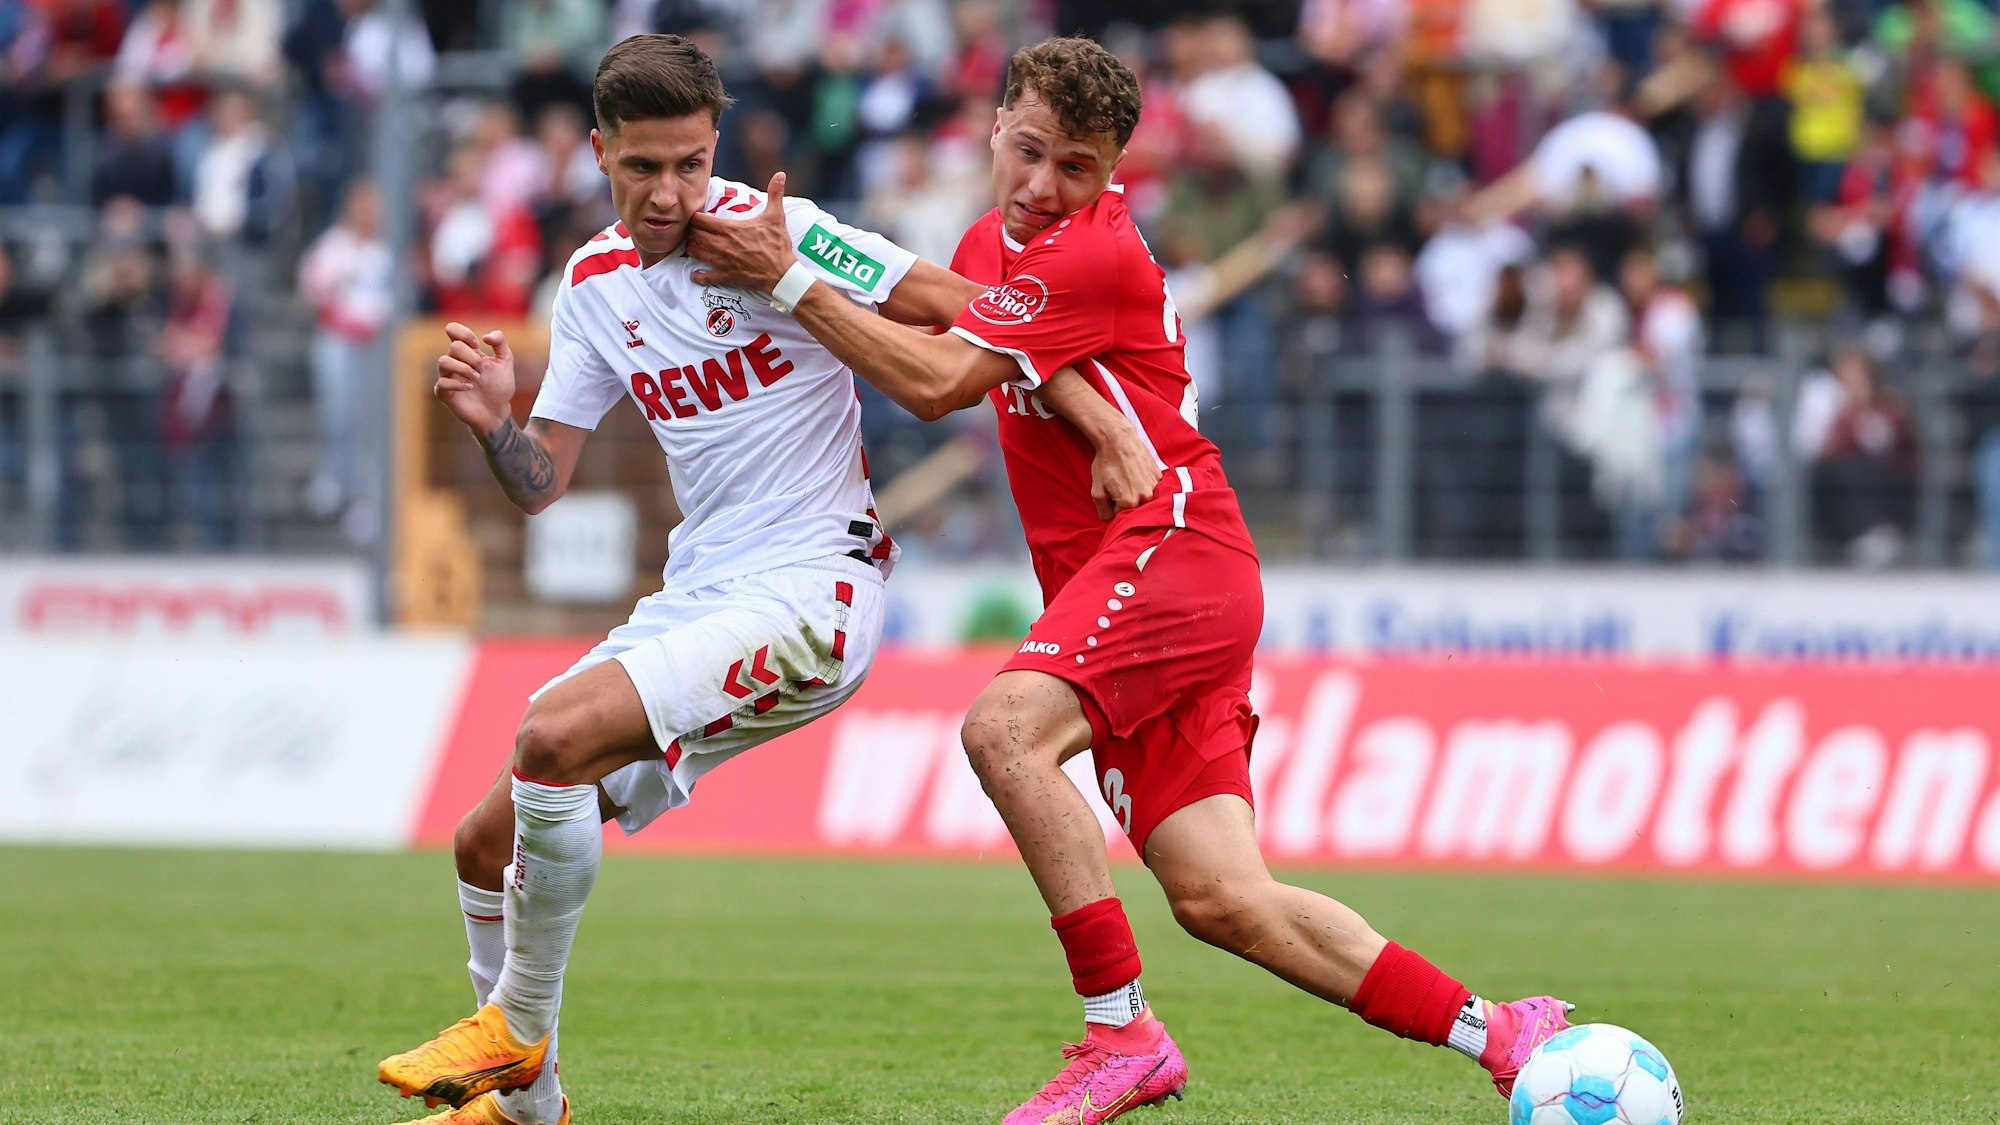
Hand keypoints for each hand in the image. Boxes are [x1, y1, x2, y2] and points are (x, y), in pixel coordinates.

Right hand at [433, 321, 515, 436]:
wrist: (498, 411)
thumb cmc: (499, 386)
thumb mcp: (505, 361)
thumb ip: (500, 342)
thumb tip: (486, 336)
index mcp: (467, 352)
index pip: (453, 331)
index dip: (463, 333)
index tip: (477, 344)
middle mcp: (455, 362)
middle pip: (454, 347)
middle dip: (471, 357)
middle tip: (482, 370)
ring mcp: (448, 377)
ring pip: (443, 361)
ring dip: (463, 368)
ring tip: (476, 378)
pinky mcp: (445, 393)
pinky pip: (441, 383)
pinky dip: (457, 384)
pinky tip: (469, 388)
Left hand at [688, 172, 796, 292]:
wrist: (782, 274)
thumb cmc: (777, 246)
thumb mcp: (776, 217)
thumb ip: (775, 194)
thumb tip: (780, 175)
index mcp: (729, 229)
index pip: (700, 219)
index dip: (695, 216)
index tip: (697, 215)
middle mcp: (721, 244)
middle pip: (693, 235)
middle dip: (692, 231)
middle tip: (695, 229)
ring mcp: (721, 261)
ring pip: (695, 253)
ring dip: (692, 248)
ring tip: (695, 245)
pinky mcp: (725, 276)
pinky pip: (705, 277)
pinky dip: (698, 275)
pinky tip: (696, 273)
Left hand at [1089, 426, 1160, 518]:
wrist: (1118, 439)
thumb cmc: (1106, 464)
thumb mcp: (1096, 489)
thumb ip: (1102, 510)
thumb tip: (1109, 519)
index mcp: (1129, 503)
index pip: (1120, 516)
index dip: (1113, 506)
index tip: (1110, 493)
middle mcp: (1145, 497)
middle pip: (1134, 508)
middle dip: (1125, 500)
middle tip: (1118, 484)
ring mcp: (1154, 486)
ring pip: (1143, 497)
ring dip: (1135, 491)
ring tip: (1126, 476)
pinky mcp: (1158, 476)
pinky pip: (1151, 486)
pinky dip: (1143, 483)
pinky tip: (1135, 472)